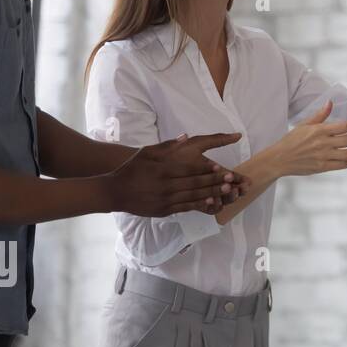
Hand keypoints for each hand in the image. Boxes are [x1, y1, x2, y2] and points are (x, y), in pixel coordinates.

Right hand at [107, 133, 247, 216]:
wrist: (115, 192)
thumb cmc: (132, 169)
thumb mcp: (147, 152)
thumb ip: (168, 146)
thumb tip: (186, 136)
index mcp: (163, 169)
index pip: (189, 169)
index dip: (206, 169)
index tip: (220, 167)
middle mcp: (166, 185)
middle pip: (195, 183)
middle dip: (214, 182)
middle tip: (231, 180)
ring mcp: (165, 199)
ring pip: (193, 196)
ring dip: (212, 193)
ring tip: (227, 191)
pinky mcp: (164, 210)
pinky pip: (186, 207)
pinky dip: (200, 205)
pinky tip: (213, 203)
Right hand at [273, 100, 346, 176]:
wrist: (279, 159)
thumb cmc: (292, 140)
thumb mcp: (305, 124)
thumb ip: (320, 115)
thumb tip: (330, 102)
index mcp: (319, 130)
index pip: (344, 126)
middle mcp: (323, 143)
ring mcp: (323, 156)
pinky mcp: (322, 167)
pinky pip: (341, 165)